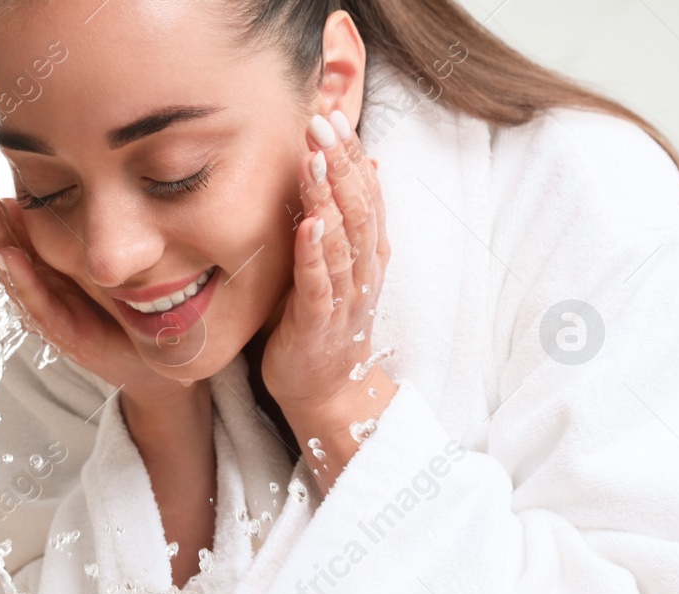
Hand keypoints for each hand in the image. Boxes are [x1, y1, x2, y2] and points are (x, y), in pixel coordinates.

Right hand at [0, 161, 193, 410]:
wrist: (160, 357)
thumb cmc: (128, 306)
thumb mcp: (100, 257)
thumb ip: (76, 227)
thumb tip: (55, 187)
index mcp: (42, 264)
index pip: (5, 226)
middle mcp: (38, 286)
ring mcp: (48, 310)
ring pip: (12, 272)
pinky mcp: (65, 333)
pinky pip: (39, 304)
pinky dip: (23, 279)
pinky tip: (12, 255)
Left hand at [261, 109, 397, 490]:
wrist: (325, 393)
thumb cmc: (322, 325)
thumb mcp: (337, 264)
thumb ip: (349, 218)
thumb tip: (369, 167)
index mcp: (368, 254)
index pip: (366, 194)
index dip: (353, 154)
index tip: (333, 115)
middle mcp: (363, 272)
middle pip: (358, 208)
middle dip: (341, 162)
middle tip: (323, 121)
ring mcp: (344, 298)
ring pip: (343, 240)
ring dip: (330, 197)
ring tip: (315, 158)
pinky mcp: (320, 324)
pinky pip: (321, 285)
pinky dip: (317, 254)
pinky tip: (309, 225)